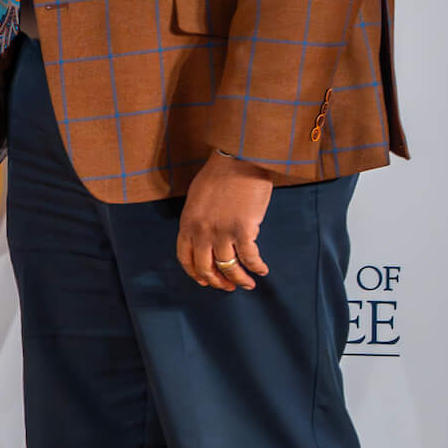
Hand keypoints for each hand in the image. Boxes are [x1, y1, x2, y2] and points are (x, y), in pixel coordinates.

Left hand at [177, 152, 274, 290]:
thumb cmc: (219, 175)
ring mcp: (222, 232)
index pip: (185, 257)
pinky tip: (262, 270)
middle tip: (228, 287)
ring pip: (228, 268)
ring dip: (239, 280)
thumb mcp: (197, 198)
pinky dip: (257, 267)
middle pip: (205, 268)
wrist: (238, 160)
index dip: (195, 273)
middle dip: (217, 282)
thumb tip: (205, 238)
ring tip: (248, 284)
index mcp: (187, 222)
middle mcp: (201, 231)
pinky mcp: (243, 230)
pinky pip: (250, 258)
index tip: (205, 281)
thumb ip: (198, 219)